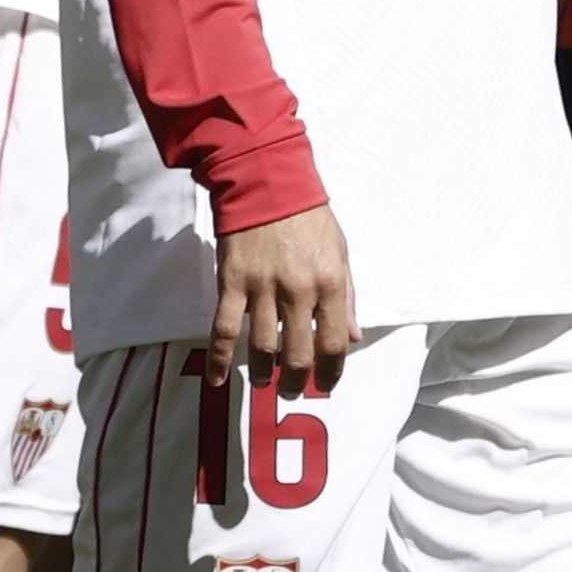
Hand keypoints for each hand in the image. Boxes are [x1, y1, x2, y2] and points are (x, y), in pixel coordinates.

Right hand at [208, 204, 360, 397]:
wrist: (267, 181)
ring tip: (266, 381)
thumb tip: (353, 337)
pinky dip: (219, 359)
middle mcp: (298, 290)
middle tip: (293, 389)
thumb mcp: (340, 252)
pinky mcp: (232, 282)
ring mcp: (263, 288)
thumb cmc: (308, 217)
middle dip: (296, 381)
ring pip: (263, 348)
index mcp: (330, 282)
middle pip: (298, 354)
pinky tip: (218, 379)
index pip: (334, 343)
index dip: (331, 372)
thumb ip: (346, 298)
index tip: (326, 383)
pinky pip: (224, 329)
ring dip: (265, 374)